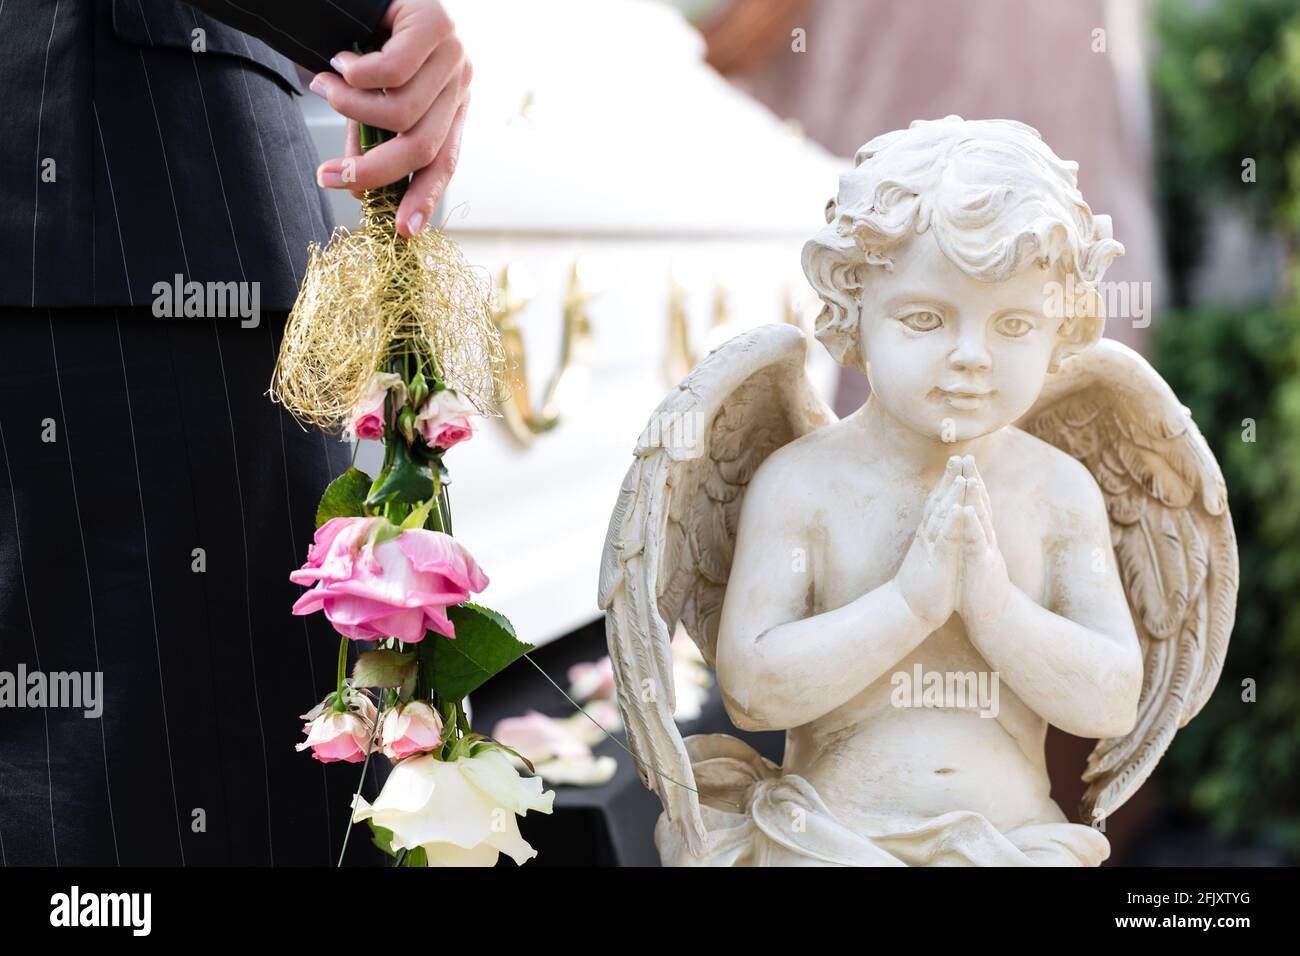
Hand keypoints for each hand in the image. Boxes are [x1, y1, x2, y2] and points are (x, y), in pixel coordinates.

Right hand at [311, 0, 471, 236]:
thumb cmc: (363, 39)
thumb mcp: (370, 97)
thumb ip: (368, 137)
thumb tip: (357, 190)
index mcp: (451, 108)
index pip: (445, 162)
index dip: (423, 197)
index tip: (402, 231)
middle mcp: (460, 84)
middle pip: (421, 146)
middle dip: (371, 169)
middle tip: (328, 176)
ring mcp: (453, 54)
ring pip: (401, 112)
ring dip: (349, 108)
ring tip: (323, 86)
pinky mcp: (436, 24)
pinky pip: (390, 71)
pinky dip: (354, 75)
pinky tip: (339, 60)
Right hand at [895, 456, 965, 630]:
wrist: (906, 610)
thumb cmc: (920, 586)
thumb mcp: (928, 557)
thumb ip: (934, 541)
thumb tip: (936, 528)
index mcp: (929, 535)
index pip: (938, 503)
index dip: (947, 483)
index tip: (957, 463)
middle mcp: (928, 536)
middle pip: (939, 501)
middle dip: (950, 478)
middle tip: (959, 456)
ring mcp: (932, 547)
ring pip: (943, 515)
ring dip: (952, 494)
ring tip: (961, 474)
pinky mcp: (938, 561)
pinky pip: (947, 538)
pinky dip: (953, 520)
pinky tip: (960, 506)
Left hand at [955, 456, 1011, 632]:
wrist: (992, 615)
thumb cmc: (977, 586)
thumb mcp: (970, 555)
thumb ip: (968, 537)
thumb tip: (963, 519)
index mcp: (978, 535)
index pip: (974, 502)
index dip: (968, 481)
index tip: (961, 459)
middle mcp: (985, 538)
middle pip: (980, 503)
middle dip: (973, 479)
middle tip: (967, 456)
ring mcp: (986, 551)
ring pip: (982, 519)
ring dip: (975, 498)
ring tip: (970, 477)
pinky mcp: (984, 566)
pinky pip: (978, 543)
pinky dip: (974, 526)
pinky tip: (968, 511)